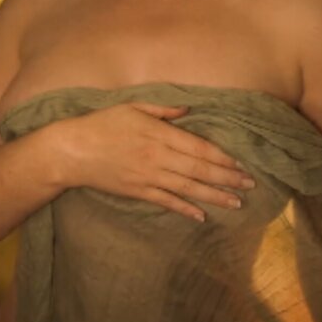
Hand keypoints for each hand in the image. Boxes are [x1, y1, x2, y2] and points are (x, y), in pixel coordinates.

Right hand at [56, 101, 253, 222]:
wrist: (71, 151)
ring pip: (188, 188)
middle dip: (227, 178)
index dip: (223, 158)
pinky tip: (201, 215)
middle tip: (250, 185)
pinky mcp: (137, 192)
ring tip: (236, 202)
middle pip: (199, 170)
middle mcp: (157, 157)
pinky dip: (185, 209)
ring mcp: (148, 177)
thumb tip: (188, 110)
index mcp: (158, 134)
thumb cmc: (101, 124)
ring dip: (214, 196)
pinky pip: (166, 202)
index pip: (199, 148)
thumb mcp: (132, 106)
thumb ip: (163, 109)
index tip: (241, 164)